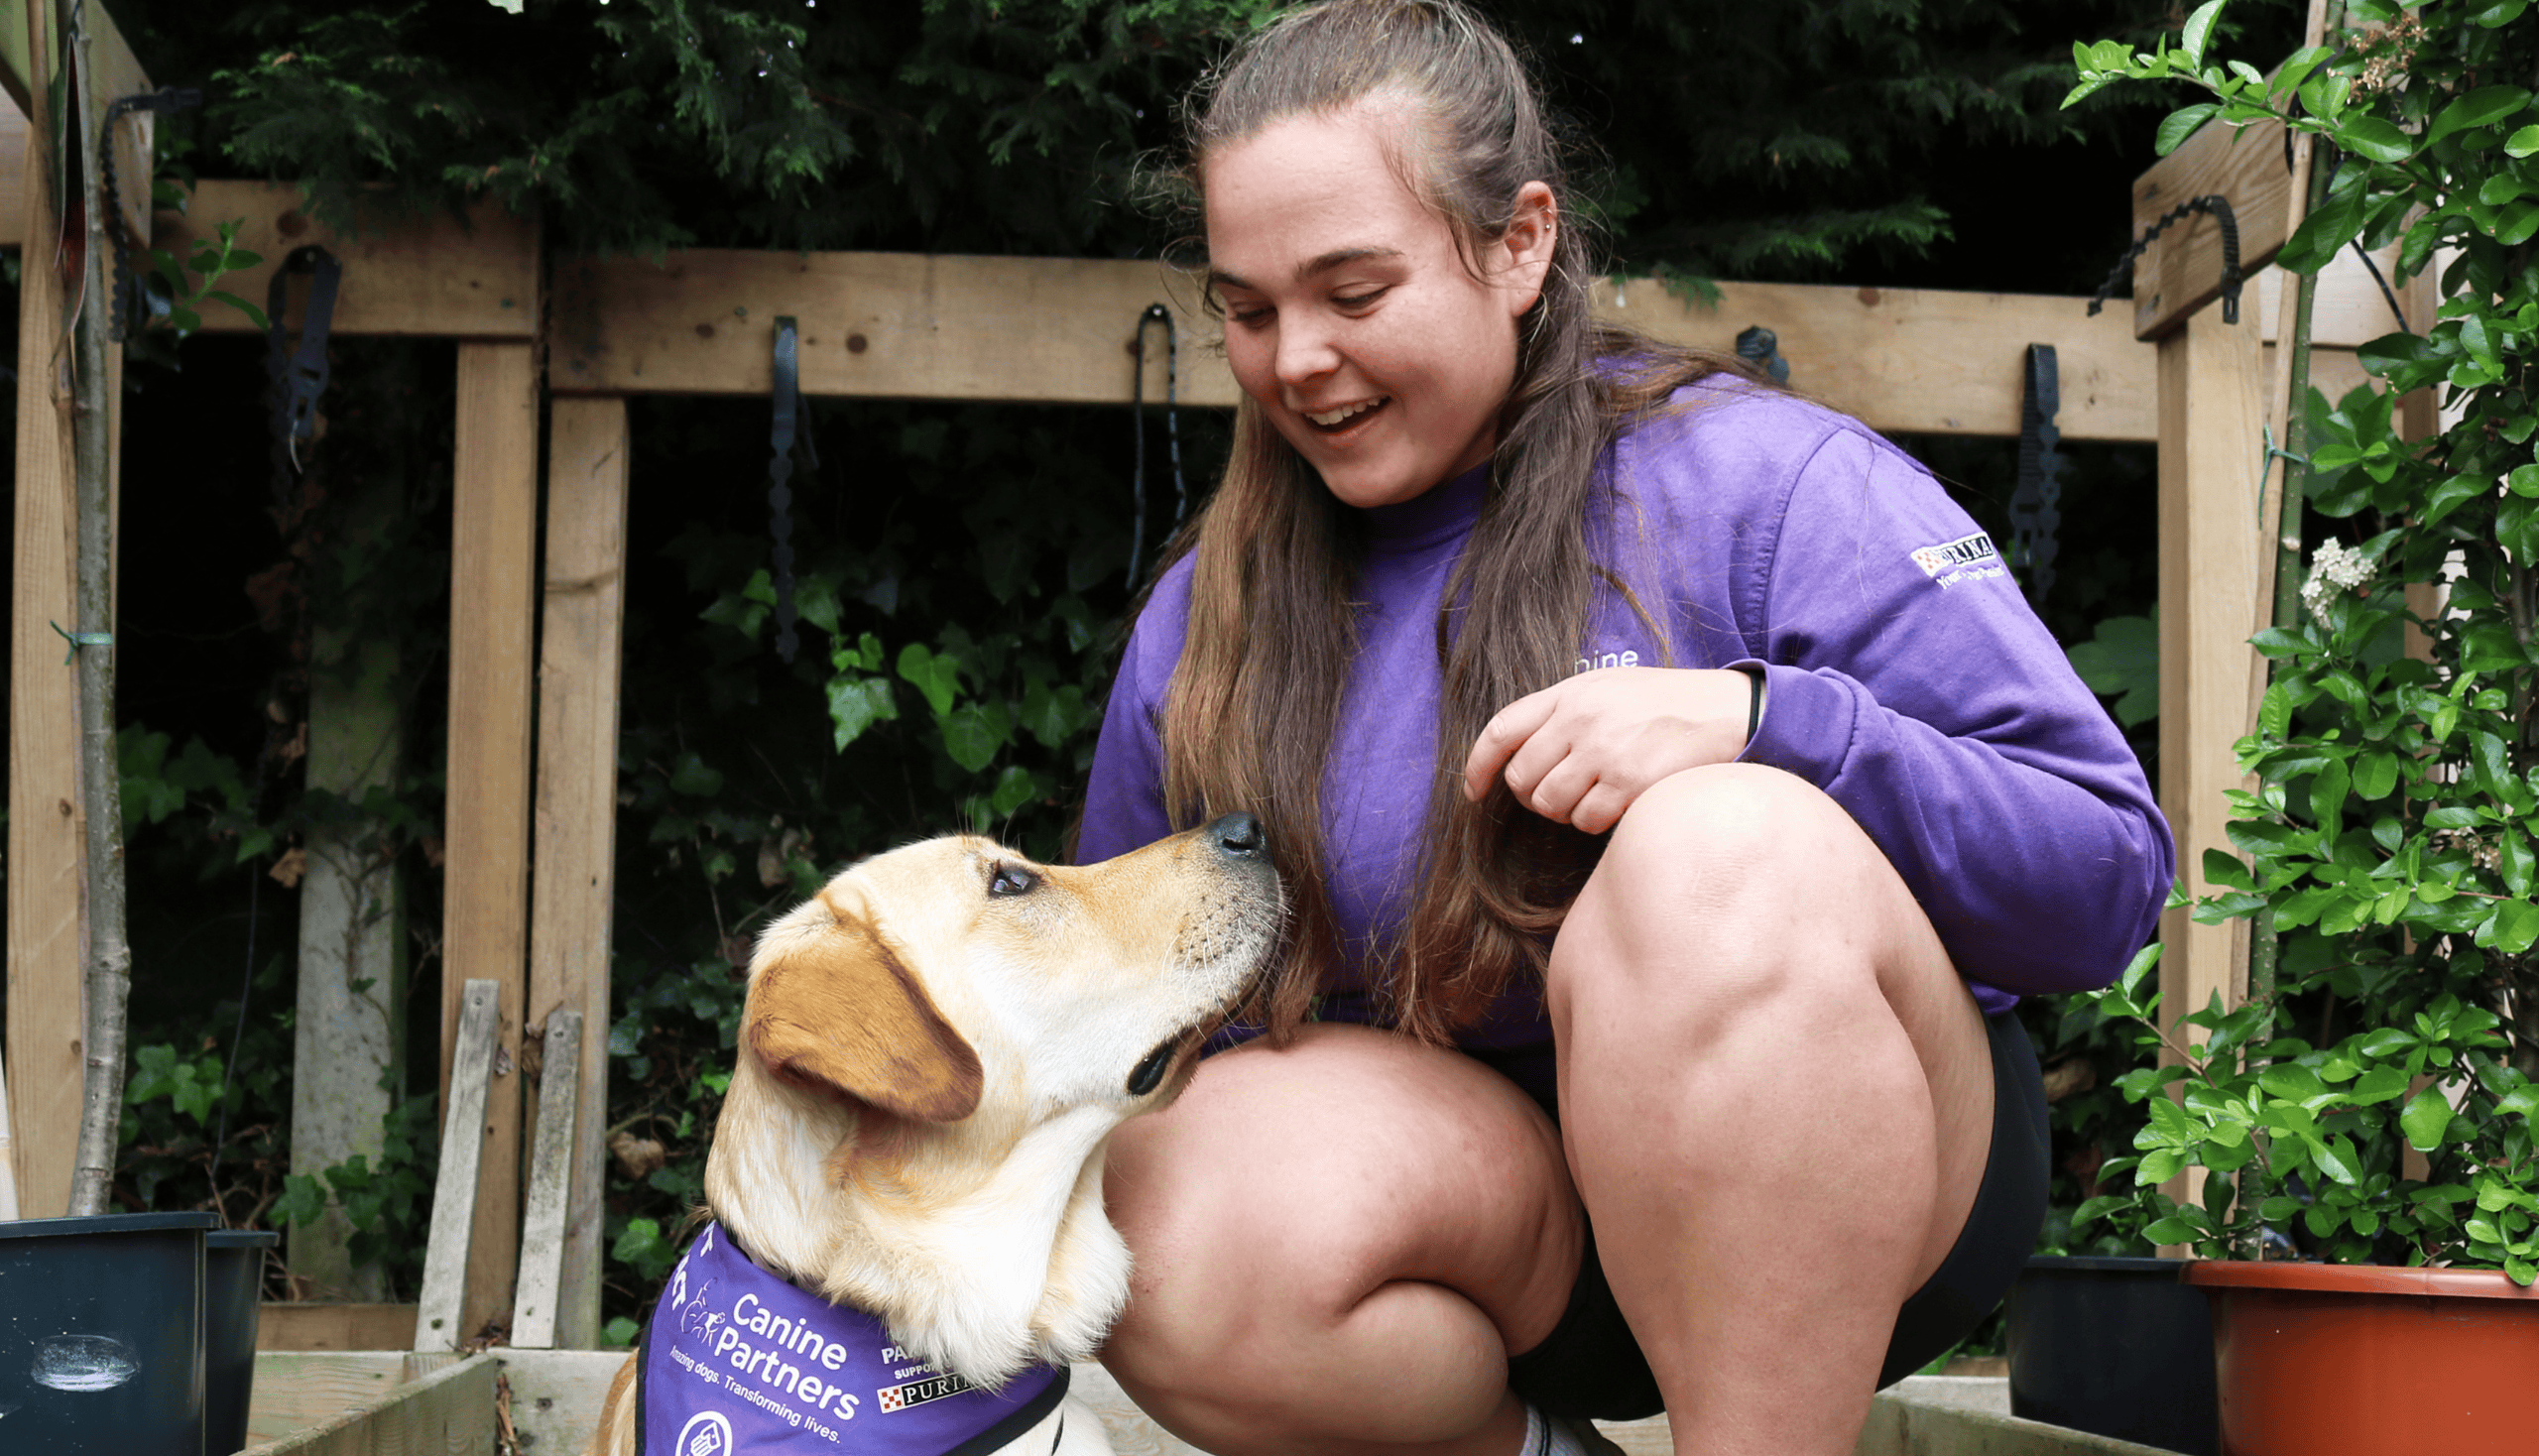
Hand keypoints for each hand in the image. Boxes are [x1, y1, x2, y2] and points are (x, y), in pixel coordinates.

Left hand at [1460, 666, 1754, 833]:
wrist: (1731, 710)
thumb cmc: (1668, 703)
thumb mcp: (1611, 687)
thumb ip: (1565, 712)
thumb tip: (1521, 752)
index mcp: (1570, 692)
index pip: (1501, 731)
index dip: (1477, 767)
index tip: (1474, 792)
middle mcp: (1581, 719)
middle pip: (1523, 779)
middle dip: (1534, 797)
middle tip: (1562, 795)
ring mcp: (1604, 751)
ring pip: (1551, 805)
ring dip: (1568, 812)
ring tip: (1597, 796)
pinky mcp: (1630, 781)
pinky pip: (1587, 821)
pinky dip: (1597, 823)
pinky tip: (1619, 805)